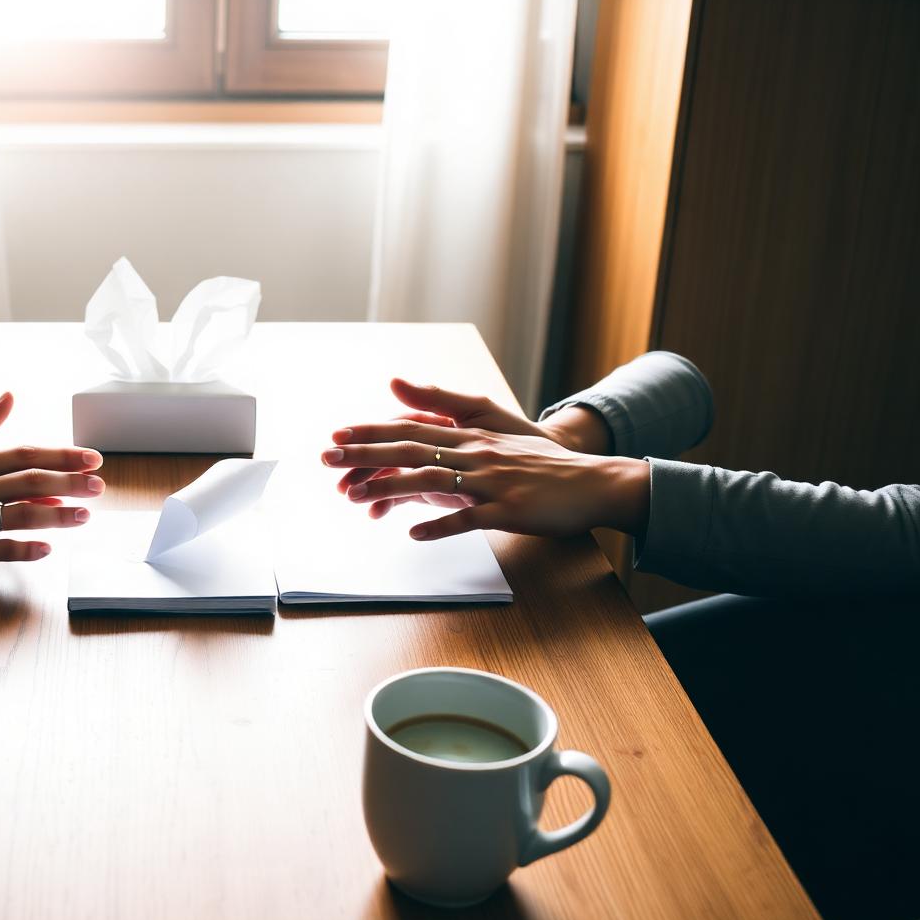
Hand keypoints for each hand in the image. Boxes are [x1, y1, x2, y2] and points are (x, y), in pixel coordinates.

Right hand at [0, 392, 103, 589]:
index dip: (60, 455)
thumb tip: (8, 396)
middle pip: (32, 482)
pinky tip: (47, 551)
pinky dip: (27, 550)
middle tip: (100, 485)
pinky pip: (1, 551)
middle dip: (72, 482)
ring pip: (24, 515)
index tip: (90, 457)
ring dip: (59, 516)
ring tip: (84, 517)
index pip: (22, 454)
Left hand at [322, 427, 648, 539]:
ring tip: (356, 498)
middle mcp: (477, 453)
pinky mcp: (509, 510)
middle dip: (366, 454)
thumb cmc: (539, 460)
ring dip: (392, 488)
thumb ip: (449, 405)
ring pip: (434, 481)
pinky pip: (470, 519)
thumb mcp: (496, 426)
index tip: (337, 437)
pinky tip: (414, 533)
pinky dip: (441, 525)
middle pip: (413, 449)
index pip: (412, 429)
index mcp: (471, 436)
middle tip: (328, 459)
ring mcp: (493, 481)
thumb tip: (400, 386)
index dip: (372, 432)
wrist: (592, 481)